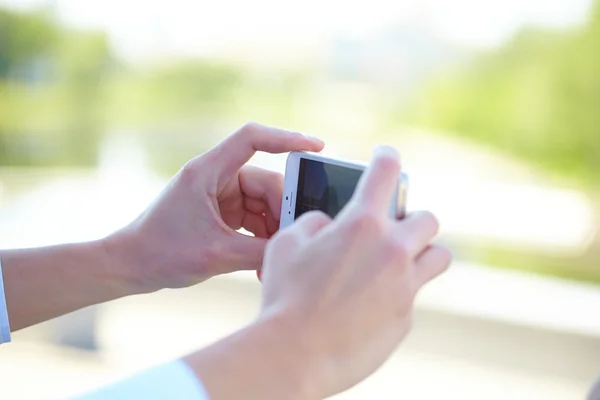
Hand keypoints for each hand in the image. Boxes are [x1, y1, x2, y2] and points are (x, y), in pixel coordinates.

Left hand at [104, 122, 323, 291]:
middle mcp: (215, 176)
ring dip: (273, 228)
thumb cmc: (162, 253)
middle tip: (294, 236)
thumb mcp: (217, 255)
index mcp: (208, 171)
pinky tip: (264, 259)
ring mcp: (219, 193)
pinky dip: (261, 235)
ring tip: (275, 257)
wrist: (130, 265)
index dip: (287, 138)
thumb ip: (259, 251)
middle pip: (265, 180)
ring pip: (262, 202)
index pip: (252, 139)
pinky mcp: (220, 210)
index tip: (317, 147)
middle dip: (282, 209)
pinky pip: (253, 216)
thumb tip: (295, 248)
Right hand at [258, 146, 450, 397]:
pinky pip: (413, 296)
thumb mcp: (286, 245)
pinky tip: (371, 304)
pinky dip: (399, 293)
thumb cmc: (285, 296)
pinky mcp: (405, 317)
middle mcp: (392, 250)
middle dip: (413, 219)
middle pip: (427, 218)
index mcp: (361, 224)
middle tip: (395, 229)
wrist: (295, 355)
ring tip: (401, 261)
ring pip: (439, 256)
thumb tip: (328, 224)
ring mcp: (404, 285)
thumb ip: (313, 224)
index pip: (385, 172)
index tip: (386, 156)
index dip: (386, 157)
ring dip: (423, 253)